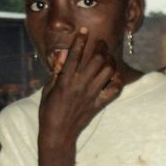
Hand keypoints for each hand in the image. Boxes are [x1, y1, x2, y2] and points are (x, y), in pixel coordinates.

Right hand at [39, 30, 119, 144]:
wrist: (58, 134)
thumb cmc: (48, 112)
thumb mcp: (47, 90)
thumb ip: (56, 72)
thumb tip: (62, 55)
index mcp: (65, 81)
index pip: (75, 55)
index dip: (80, 41)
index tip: (84, 31)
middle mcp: (80, 85)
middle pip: (97, 59)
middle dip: (100, 47)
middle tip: (100, 43)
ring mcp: (92, 95)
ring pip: (108, 70)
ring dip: (110, 60)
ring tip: (107, 56)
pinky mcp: (99, 104)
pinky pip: (115, 90)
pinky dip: (117, 80)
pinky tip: (114, 75)